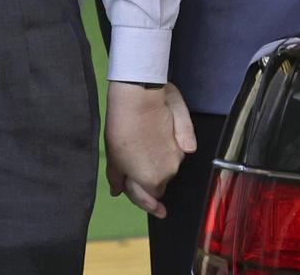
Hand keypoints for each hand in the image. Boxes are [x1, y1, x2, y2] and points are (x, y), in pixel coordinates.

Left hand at [104, 81, 194, 218]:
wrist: (139, 94)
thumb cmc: (122, 124)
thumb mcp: (113, 154)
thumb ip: (117, 177)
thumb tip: (118, 191)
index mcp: (150, 180)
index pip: (146, 199)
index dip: (138, 198)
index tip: (149, 204)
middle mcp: (168, 172)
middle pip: (158, 184)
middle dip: (148, 181)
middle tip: (135, 170)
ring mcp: (179, 154)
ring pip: (167, 168)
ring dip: (157, 164)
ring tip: (142, 150)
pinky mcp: (186, 137)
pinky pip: (177, 152)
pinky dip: (168, 150)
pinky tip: (156, 140)